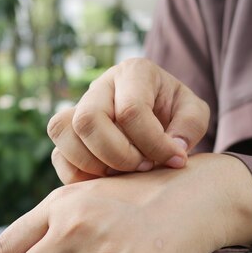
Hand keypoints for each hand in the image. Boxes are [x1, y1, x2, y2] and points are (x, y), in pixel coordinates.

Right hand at [48, 58, 209, 183]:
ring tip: (124, 173)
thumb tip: (173, 148)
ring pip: (62, 132)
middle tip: (144, 167)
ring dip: (94, 164)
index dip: (153, 143)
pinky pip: (58, 156)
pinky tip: (109, 179)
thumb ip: (190, 126)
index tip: (174, 159)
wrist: (158, 119)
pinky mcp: (67, 136)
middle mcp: (100, 86)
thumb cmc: (175, 114)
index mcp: (134, 73)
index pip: (131, 110)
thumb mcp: (193, 113)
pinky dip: (80, 176)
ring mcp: (78, 109)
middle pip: (88, 119)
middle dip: (118, 155)